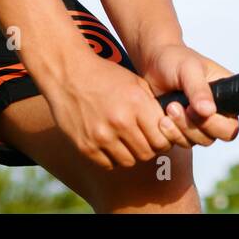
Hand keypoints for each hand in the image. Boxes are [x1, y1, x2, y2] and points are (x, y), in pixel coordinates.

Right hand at [41, 49, 180, 170]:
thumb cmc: (106, 77)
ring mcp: (101, 136)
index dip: (164, 139)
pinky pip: (109, 164)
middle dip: (149, 148)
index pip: (162, 139)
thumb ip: (153, 107)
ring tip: (127, 140)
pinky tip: (111, 142)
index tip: (159, 135)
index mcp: (136, 103)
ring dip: (131, 154)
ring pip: (129, 161)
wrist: (68, 74)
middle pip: (147, 153)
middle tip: (145, 139)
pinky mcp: (85, 146)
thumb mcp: (136, 83)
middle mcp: (120, 122)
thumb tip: (170, 129)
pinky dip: (113, 157)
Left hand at [142, 43, 238, 146]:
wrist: (151, 65)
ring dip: (186, 129)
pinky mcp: (186, 130)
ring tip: (169, 108)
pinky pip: (187, 144)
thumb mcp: (187, 69)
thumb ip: (198, 89)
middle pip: (228, 132)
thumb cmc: (174, 60)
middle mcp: (221, 108)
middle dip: (206, 125)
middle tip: (182, 108)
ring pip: (206, 140)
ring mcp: (203, 122)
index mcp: (229, 90)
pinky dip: (174, 135)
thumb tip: (209, 112)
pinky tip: (162, 120)